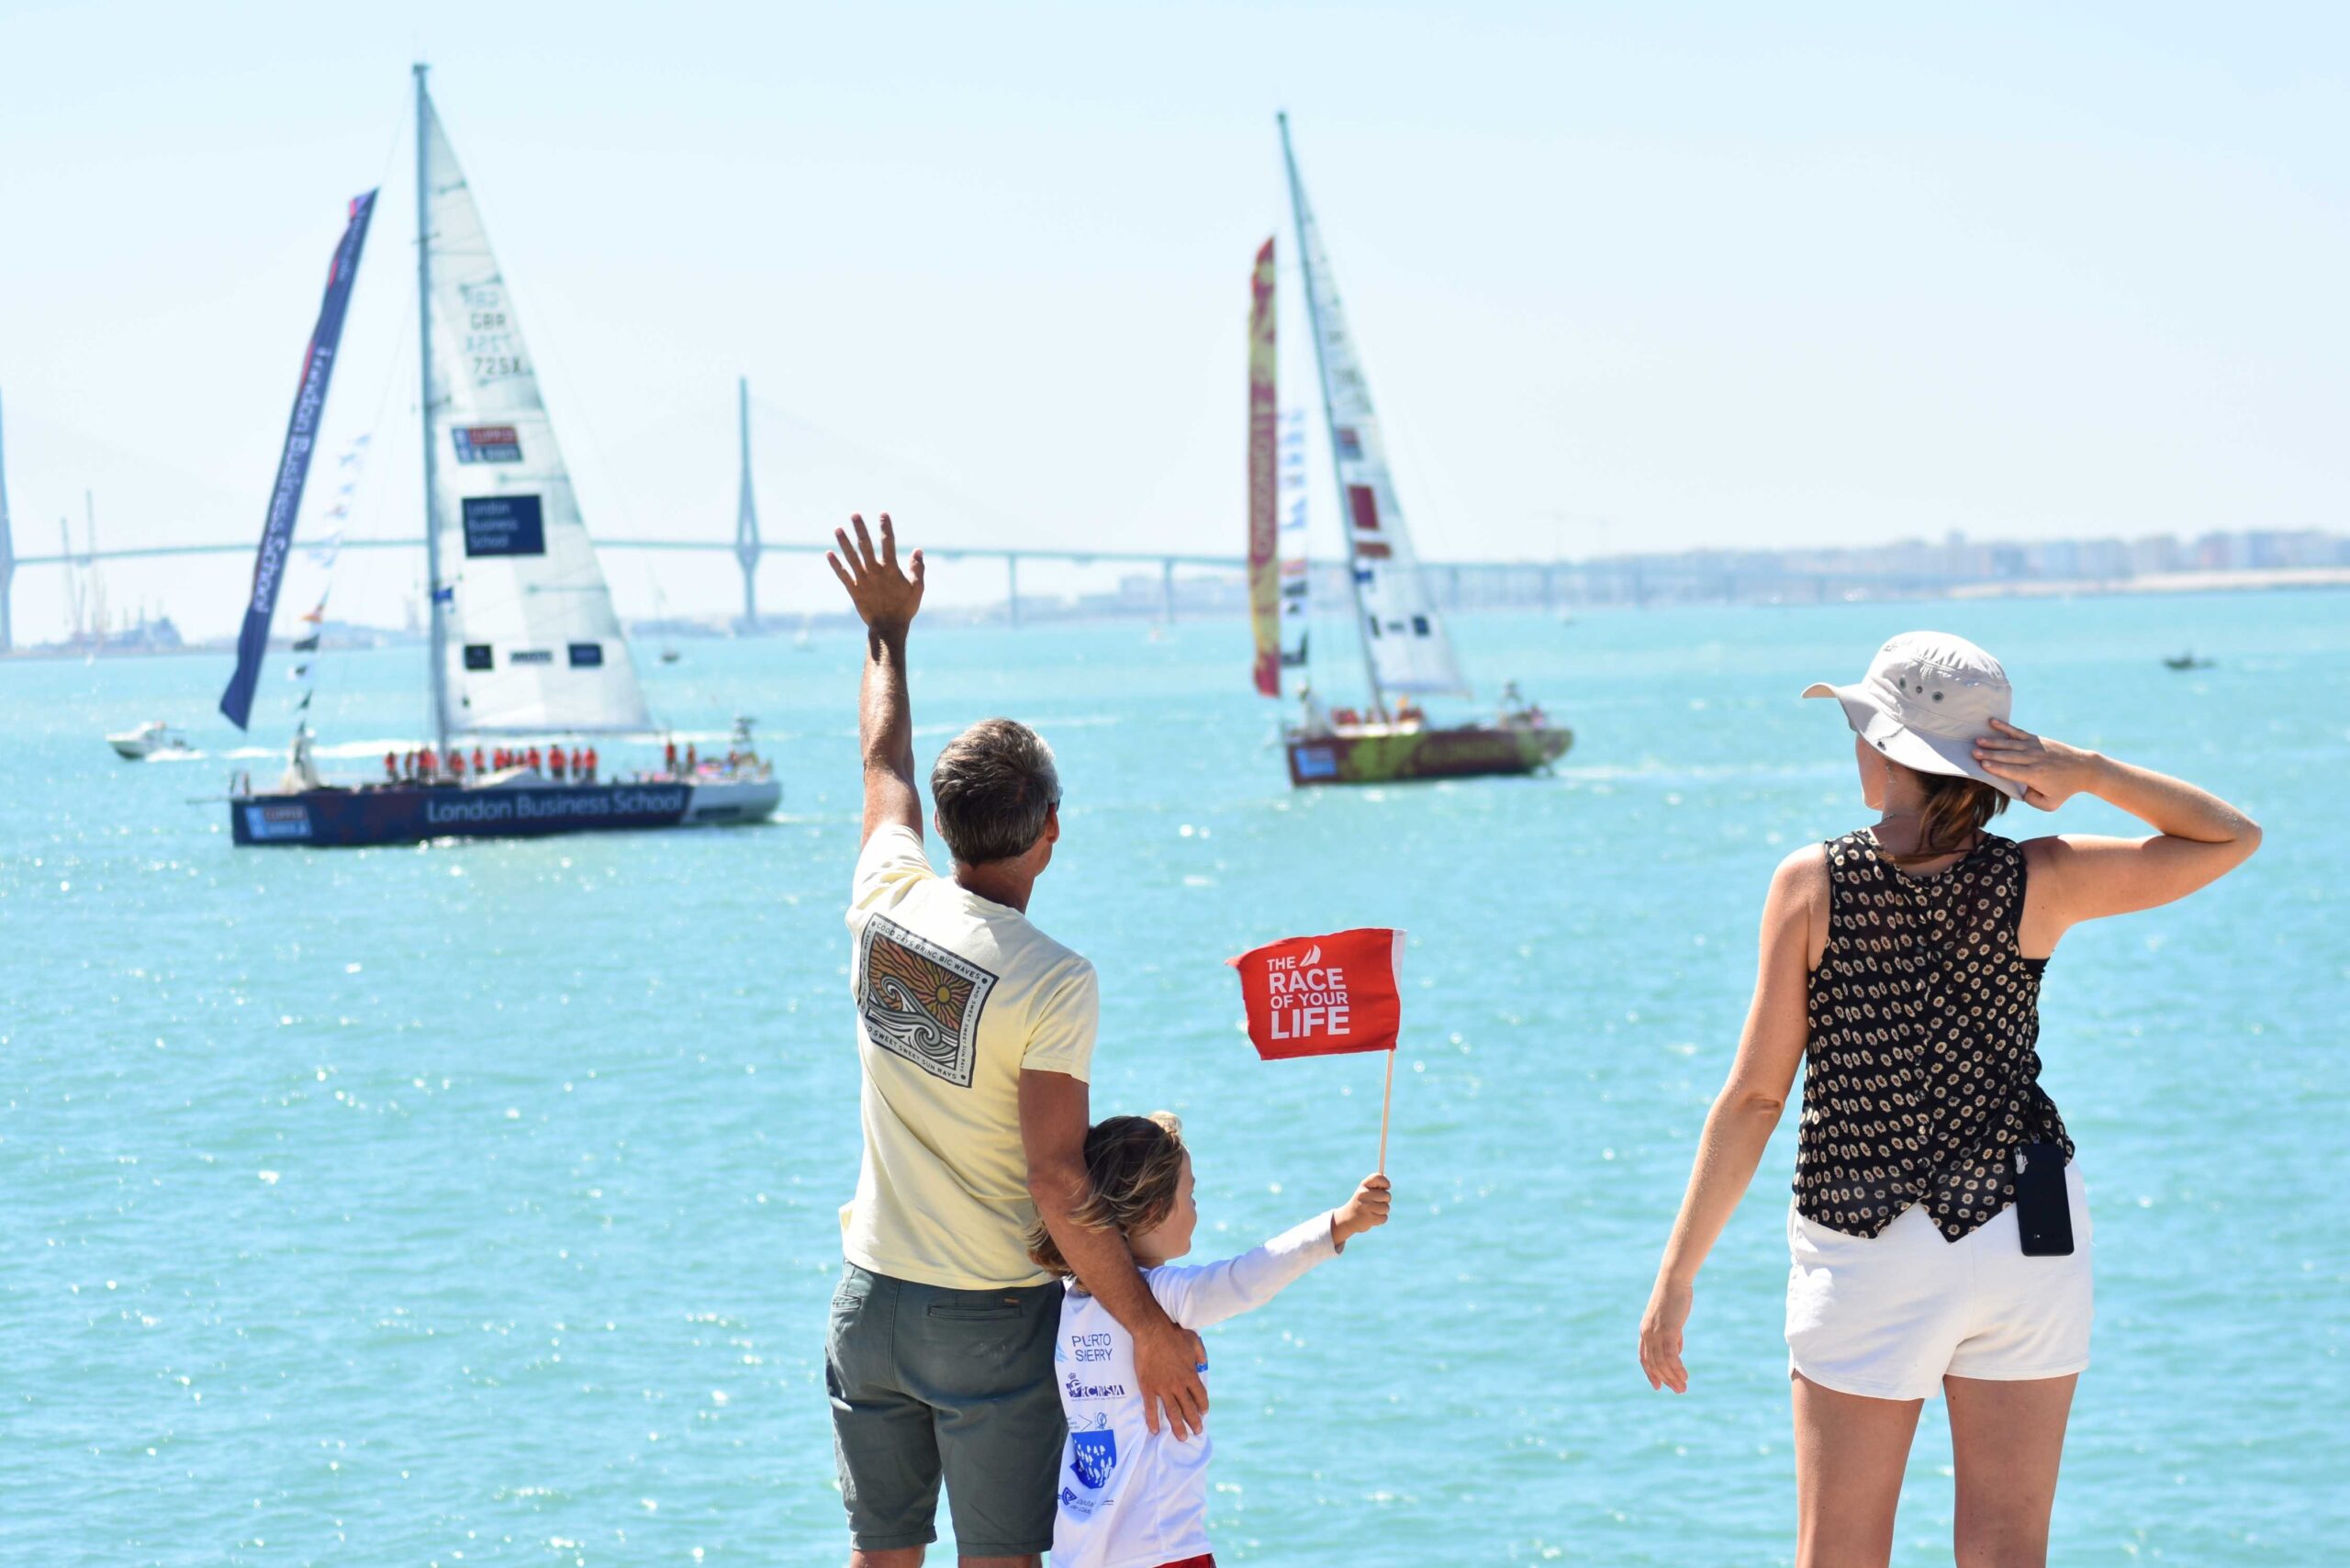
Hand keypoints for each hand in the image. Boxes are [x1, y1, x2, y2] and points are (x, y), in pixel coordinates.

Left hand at [826, 512, 924, 633]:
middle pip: (866, 546)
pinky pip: (843, 575)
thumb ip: (917, 568)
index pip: (888, 543)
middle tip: (855, 514)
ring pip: (851, 557)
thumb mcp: (917, 588)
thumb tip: (918, 550)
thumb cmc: (905, 608)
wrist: (889, 627)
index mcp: (890, 569)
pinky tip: (829, 553)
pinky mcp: (854, 590)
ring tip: (838, 529)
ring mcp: (862, 580)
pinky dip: (836, 564)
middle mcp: (874, 571)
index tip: (883, 514)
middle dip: (860, 529)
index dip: (886, 528)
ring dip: (844, 542)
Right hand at [1132, 1320, 1209, 1440]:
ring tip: (1182, 1438)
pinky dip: (1152, 1420)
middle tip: (1197, 1431)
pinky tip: (1154, 1430)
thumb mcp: (1194, 1341)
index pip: (1200, 1396)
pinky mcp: (1148, 1387)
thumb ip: (1201, 1354)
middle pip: (1188, 1408)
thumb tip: (1204, 1364)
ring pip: (1172, 1412)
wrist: (1152, 1331)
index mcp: (1191, 1375)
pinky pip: (1151, 1407)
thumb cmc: (1174, 1334)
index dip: (1203, 1406)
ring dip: (1177, 1426)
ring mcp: (1163, 1388)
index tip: (1204, 1413)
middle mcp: (1179, 1385)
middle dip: (1194, 1421)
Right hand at [1333, 1173, 1392, 1245]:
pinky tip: (1372, 1218)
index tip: (1386, 1188)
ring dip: (1382, 1211)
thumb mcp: (1365, 1191)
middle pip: (1387, 1195)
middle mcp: (1363, 1194)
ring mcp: (1365, 1206)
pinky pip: (1384, 1217)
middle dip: (1385, 1200)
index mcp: (1364, 1185)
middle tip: (1376, 1202)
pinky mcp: (1368, 1218)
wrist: (1347, 1218)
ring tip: (1373, 1211)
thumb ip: (1376, 1186)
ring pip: (1386, 1207)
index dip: (1385, 1182)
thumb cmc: (1361, 1203)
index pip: (1378, 1177)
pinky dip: (1380, 1219)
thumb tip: (1387, 1184)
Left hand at [1638, 1276, 1691, 1393]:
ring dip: (1673, 1378)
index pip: (1644, 1358)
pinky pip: (1671, 1356)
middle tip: (1679, 1391)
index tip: (1658, 1386)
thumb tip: (1677, 1352)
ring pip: (1662, 1363)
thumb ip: (1672, 1337)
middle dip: (1666, 1379)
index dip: (1651, 1373)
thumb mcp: (1671, 1321)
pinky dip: (1677, 1368)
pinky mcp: (1667, 1331)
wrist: (1673, 1282)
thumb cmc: (1673, 1298)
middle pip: (1653, 1364)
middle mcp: (1647, 1334)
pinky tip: (1685, 1376)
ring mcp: (1656, 1333)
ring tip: (1683, 1388)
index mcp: (1645, 1331)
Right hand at [1972, 718, 2102, 810]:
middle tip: (1973, 752)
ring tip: (1978, 740)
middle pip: (2008, 756)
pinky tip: (1992, 722)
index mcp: (2036, 776)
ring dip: (1993, 742)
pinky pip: (2018, 733)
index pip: (2012, 771)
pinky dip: (2005, 727)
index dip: (1997, 768)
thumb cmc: (2065, 789)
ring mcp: (2035, 747)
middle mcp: (2034, 760)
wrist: (2084, 769)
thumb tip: (2017, 791)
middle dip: (1990, 754)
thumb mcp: (2051, 804)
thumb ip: (2032, 801)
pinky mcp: (2037, 739)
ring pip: (2010, 744)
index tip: (1982, 765)